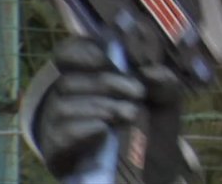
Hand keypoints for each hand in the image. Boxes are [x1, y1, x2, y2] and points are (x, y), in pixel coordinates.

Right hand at [35, 36, 183, 178]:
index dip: (84, 51)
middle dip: (107, 83)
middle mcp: (67, 96)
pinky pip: (63, 132)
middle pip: (70, 79)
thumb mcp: (165, 100)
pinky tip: (105, 131)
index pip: (69, 52)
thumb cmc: (153, 126)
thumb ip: (164, 82)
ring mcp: (57, 123)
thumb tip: (151, 72)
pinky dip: (87, 128)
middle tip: (137, 93)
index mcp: (90, 75)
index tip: (107, 59)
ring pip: (65, 104)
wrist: (152, 170)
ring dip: (103, 107)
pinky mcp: (56, 149)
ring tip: (130, 115)